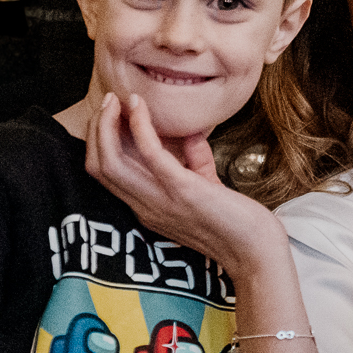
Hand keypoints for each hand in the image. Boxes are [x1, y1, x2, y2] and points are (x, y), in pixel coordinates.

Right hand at [83, 93, 283, 280]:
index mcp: (147, 207)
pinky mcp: (182, 191)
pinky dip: (139, 126)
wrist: (256, 251)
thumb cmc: (235, 222)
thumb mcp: (206, 188)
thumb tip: (192, 135)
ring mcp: (161, 201)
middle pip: (99, 167)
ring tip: (116, 101)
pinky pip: (149, 154)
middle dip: (96, 129)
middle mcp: (146, 207)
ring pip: (110, 163)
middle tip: (108, 102)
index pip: (106, 175)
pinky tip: (139, 107)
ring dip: (106, 126)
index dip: (99, 142)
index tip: (110, 114)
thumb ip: (195, 163)